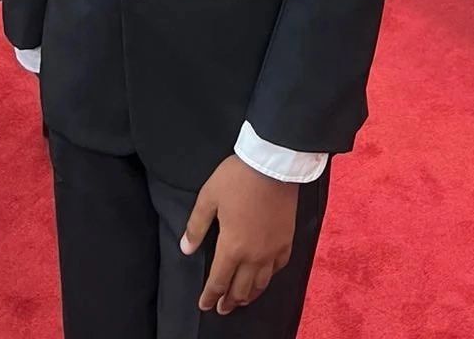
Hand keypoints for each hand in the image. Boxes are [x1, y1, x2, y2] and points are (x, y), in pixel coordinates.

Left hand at [181, 155, 297, 314]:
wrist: (273, 164)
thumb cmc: (237, 178)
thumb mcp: (209, 197)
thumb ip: (196, 226)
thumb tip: (186, 249)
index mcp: (232, 247)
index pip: (218, 281)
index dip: (210, 296)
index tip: (205, 305)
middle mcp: (253, 255)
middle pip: (240, 289)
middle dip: (229, 301)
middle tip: (222, 308)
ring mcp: (272, 250)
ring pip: (260, 283)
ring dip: (249, 295)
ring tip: (242, 300)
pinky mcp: (286, 240)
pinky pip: (278, 267)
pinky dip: (269, 276)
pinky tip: (265, 276)